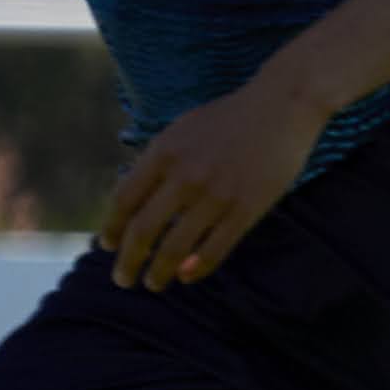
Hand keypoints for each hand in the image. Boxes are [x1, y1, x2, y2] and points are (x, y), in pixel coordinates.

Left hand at [98, 76, 328, 289]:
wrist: (283, 105)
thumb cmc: (230, 118)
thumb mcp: (181, 131)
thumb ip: (158, 163)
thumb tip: (137, 202)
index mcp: (163, 153)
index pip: (123, 201)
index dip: (110, 229)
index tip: (106, 246)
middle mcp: (184, 176)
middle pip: (144, 230)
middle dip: (128, 261)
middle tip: (123, 278)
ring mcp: (217, 194)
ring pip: (176, 246)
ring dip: (159, 272)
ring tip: (154, 284)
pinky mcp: (247, 207)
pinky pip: (215, 248)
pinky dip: (197, 267)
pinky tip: (187, 276)